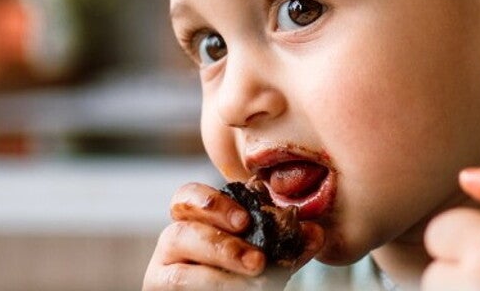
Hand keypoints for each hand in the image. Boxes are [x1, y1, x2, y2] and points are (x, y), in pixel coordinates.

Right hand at [143, 182, 322, 289]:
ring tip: (256, 285)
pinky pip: (180, 290)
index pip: (186, 197)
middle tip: (258, 262)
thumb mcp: (272, 254)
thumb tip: (314, 233)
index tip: (244, 220)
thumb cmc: (249, 271)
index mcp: (196, 219)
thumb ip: (289, 243)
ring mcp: (165, 272)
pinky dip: (214, 290)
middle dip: (222, 248)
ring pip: (179, 275)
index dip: (211, 203)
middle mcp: (174, 242)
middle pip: (179, 234)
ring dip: (220, 280)